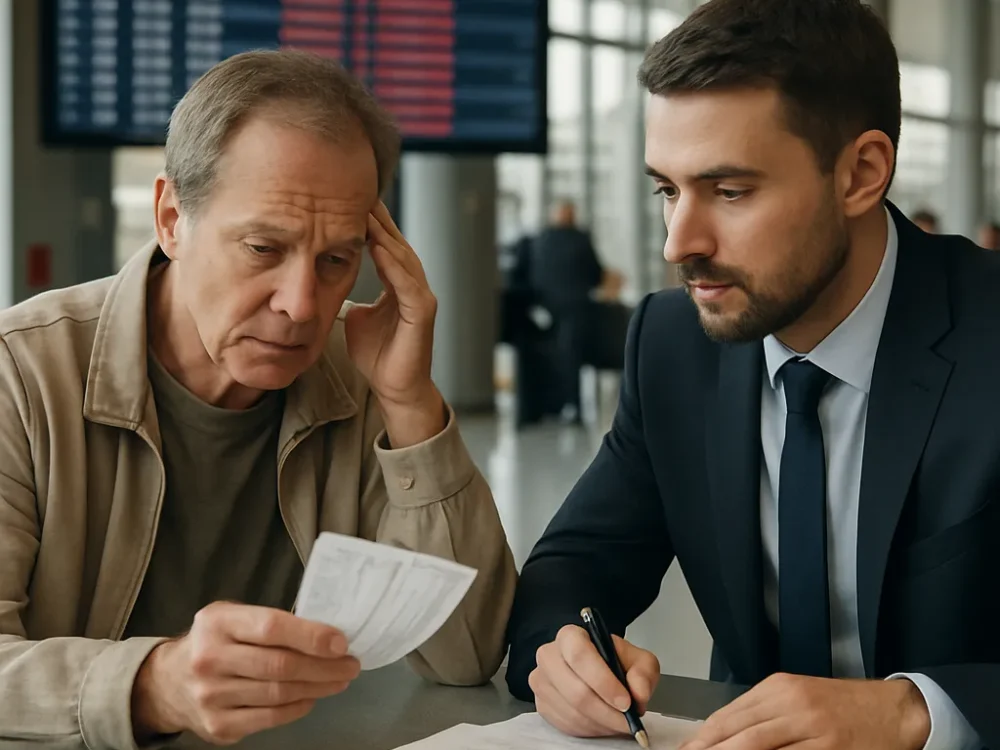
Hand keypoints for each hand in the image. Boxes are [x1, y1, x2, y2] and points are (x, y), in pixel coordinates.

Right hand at [131, 602, 360, 744]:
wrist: (167, 683)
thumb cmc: (214, 641)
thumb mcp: (233, 617)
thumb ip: (270, 622)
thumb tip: (326, 634)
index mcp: (218, 623)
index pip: (272, 628)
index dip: (311, 636)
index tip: (341, 642)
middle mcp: (210, 659)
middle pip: (280, 666)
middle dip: (324, 666)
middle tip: (351, 664)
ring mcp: (212, 696)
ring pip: (279, 694)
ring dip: (318, 687)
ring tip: (339, 679)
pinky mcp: (218, 726)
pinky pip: (270, 717)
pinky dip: (298, 708)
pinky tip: (312, 697)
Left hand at [345, 202, 444, 446]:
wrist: (394, 389)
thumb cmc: (379, 357)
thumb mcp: (356, 318)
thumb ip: (347, 296)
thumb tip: (326, 283)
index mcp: (397, 284)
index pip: (383, 244)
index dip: (367, 223)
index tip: (344, 200)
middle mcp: (412, 285)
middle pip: (395, 242)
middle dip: (377, 218)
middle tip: (357, 191)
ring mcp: (421, 297)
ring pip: (403, 257)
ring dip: (385, 234)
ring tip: (366, 211)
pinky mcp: (423, 313)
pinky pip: (408, 283)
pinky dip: (394, 264)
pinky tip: (379, 246)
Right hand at [530, 625, 659, 738]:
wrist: (597, 671)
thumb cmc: (614, 662)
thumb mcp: (638, 660)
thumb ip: (643, 673)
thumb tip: (639, 693)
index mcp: (570, 636)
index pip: (580, 655)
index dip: (603, 681)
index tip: (625, 701)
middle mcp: (549, 656)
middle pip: (575, 690)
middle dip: (607, 711)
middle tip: (628, 720)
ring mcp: (541, 681)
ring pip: (572, 712)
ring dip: (601, 723)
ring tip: (619, 721)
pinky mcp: (541, 704)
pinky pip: (566, 724)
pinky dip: (590, 730)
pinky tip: (603, 723)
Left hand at [679, 673, 930, 749]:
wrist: (894, 709)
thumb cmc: (842, 706)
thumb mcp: (798, 698)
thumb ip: (762, 714)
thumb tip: (722, 737)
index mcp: (779, 688)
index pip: (728, 714)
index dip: (703, 737)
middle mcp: (791, 703)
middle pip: (738, 732)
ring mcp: (812, 727)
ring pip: (758, 746)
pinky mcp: (830, 749)